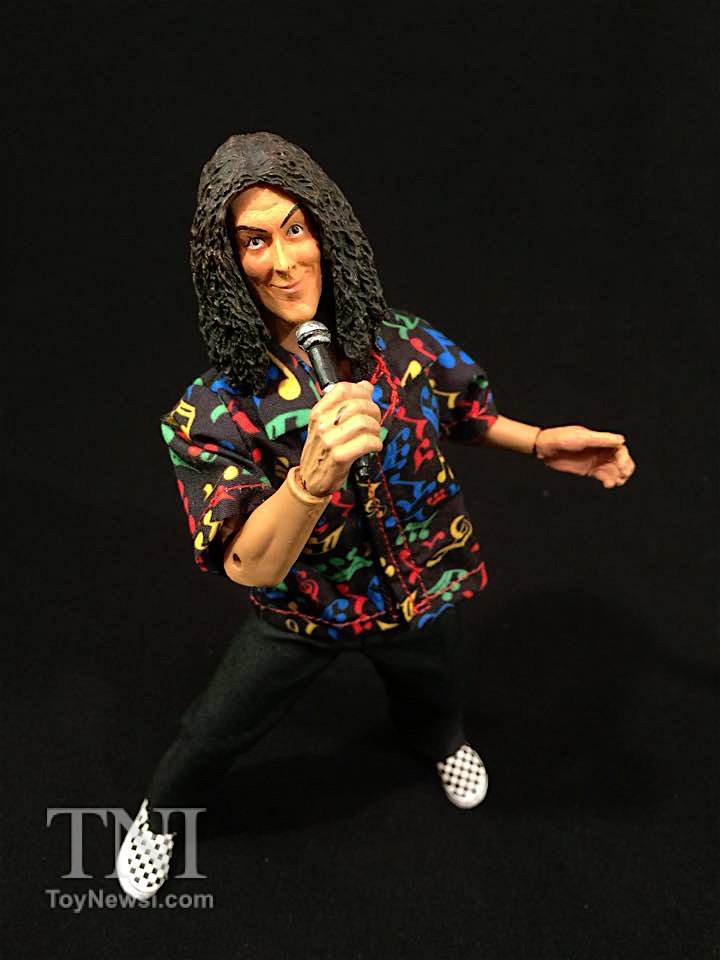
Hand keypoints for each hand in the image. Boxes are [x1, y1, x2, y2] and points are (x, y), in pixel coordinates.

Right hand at [298, 381, 382, 496]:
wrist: (310, 479)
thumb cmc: (322, 450)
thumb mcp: (327, 424)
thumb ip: (345, 404)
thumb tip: (366, 386)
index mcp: (318, 413)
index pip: (342, 389)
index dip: (361, 391)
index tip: (368, 399)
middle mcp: (322, 425)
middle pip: (358, 405)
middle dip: (374, 411)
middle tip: (375, 420)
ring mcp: (329, 441)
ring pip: (364, 423)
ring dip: (376, 429)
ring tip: (374, 435)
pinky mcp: (339, 457)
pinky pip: (366, 442)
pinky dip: (376, 443)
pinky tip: (373, 446)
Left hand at [535, 425, 635, 487]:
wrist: (545, 448)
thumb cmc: (561, 438)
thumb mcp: (581, 438)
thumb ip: (601, 439)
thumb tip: (621, 440)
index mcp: (601, 440)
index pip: (620, 449)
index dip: (624, 458)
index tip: (622, 466)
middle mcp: (601, 450)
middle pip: (620, 460)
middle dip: (625, 468)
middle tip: (622, 476)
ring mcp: (595, 461)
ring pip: (614, 470)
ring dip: (618, 477)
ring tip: (614, 483)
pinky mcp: (589, 471)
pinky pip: (604, 477)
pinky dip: (609, 481)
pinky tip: (608, 485)